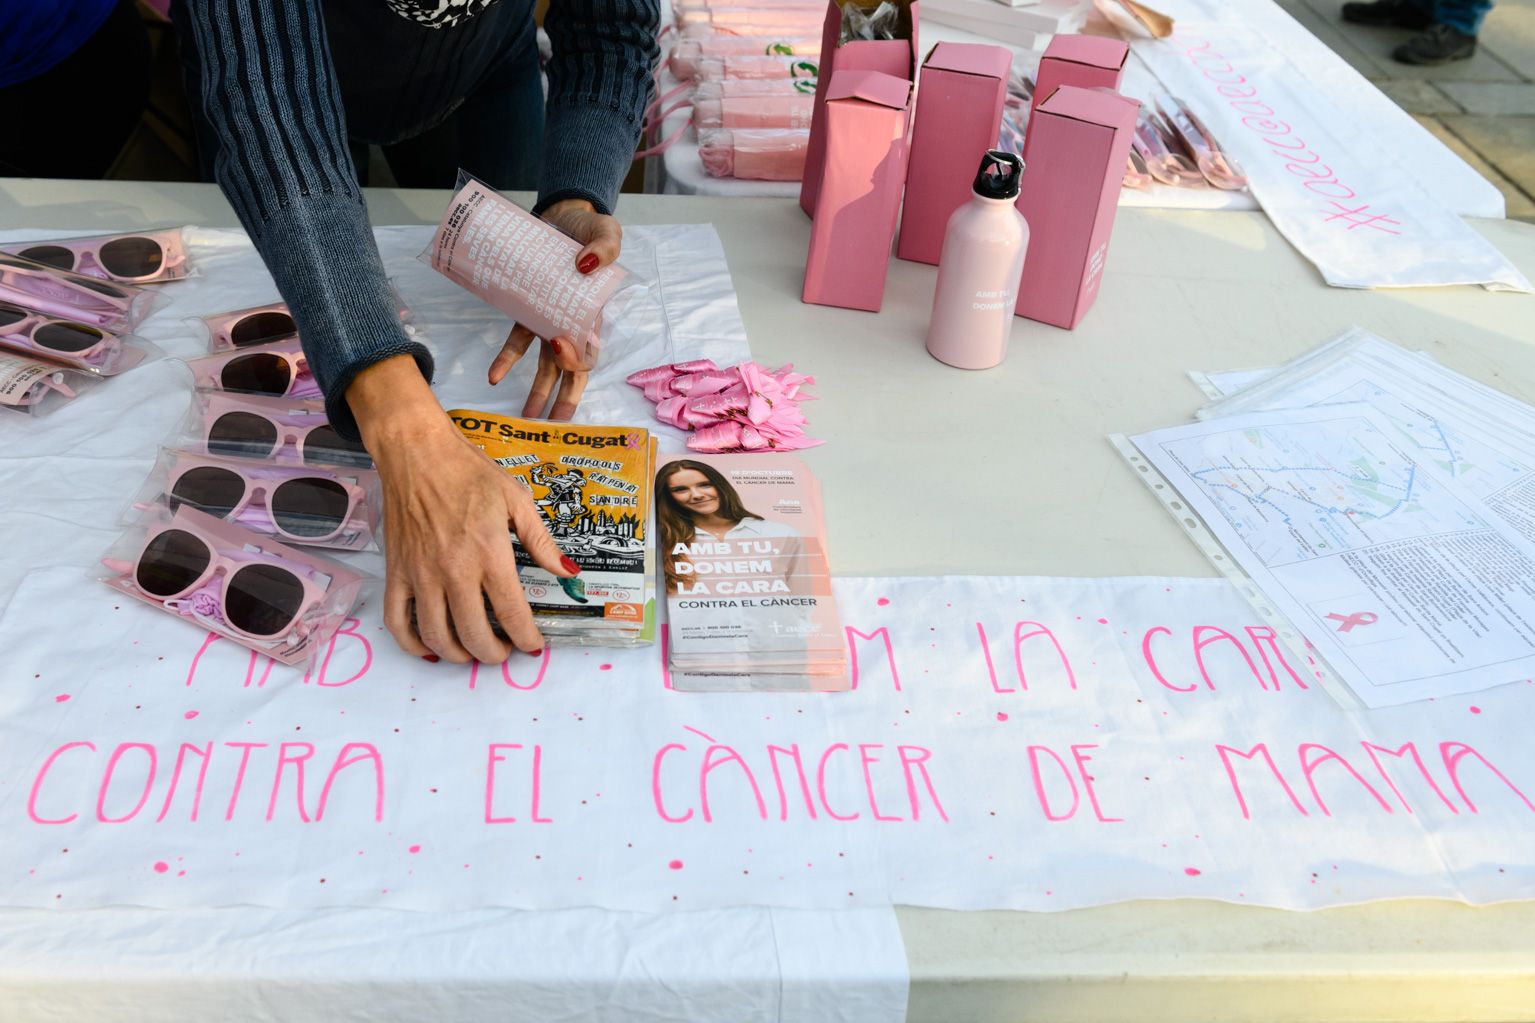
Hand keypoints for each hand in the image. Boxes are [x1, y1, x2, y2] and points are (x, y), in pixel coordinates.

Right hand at [349, 356, 575, 663]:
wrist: (417, 452)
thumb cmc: (469, 472)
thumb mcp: (516, 500)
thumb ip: (541, 542)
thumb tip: (568, 573)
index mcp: (490, 553)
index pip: (513, 615)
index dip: (528, 639)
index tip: (534, 645)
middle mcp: (453, 570)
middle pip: (474, 635)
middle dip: (495, 654)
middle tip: (505, 650)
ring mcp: (420, 574)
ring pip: (436, 636)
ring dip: (459, 655)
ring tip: (474, 651)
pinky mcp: (396, 571)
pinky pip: (397, 621)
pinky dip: (413, 643)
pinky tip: (431, 647)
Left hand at [488, 197, 623, 420]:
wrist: (564, 214)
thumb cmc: (590, 228)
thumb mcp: (606, 231)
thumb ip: (604, 247)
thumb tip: (585, 266)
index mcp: (594, 313)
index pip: (590, 351)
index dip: (577, 359)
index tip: (559, 346)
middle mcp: (572, 323)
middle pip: (570, 370)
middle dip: (563, 399)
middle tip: (552, 425)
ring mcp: (549, 320)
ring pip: (545, 366)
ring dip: (536, 393)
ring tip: (524, 418)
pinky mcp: (528, 309)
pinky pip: (517, 342)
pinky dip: (507, 360)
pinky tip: (493, 377)